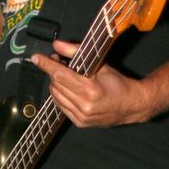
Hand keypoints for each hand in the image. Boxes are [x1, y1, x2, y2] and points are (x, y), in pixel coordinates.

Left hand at [31, 40, 146, 126]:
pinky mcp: (80, 123)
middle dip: (52, 72)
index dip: (46, 65)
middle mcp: (84, 105)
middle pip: (56, 85)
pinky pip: (61, 107)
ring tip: (62, 74)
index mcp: (90, 90)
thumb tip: (57, 45)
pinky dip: (60, 96)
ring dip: (55, 84)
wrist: (132, 105)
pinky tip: (67, 88)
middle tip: (56, 62)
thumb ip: (76, 53)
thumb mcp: (100, 64)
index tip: (36, 58)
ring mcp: (81, 117)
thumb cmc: (118, 83)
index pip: (60, 75)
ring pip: (56, 97)